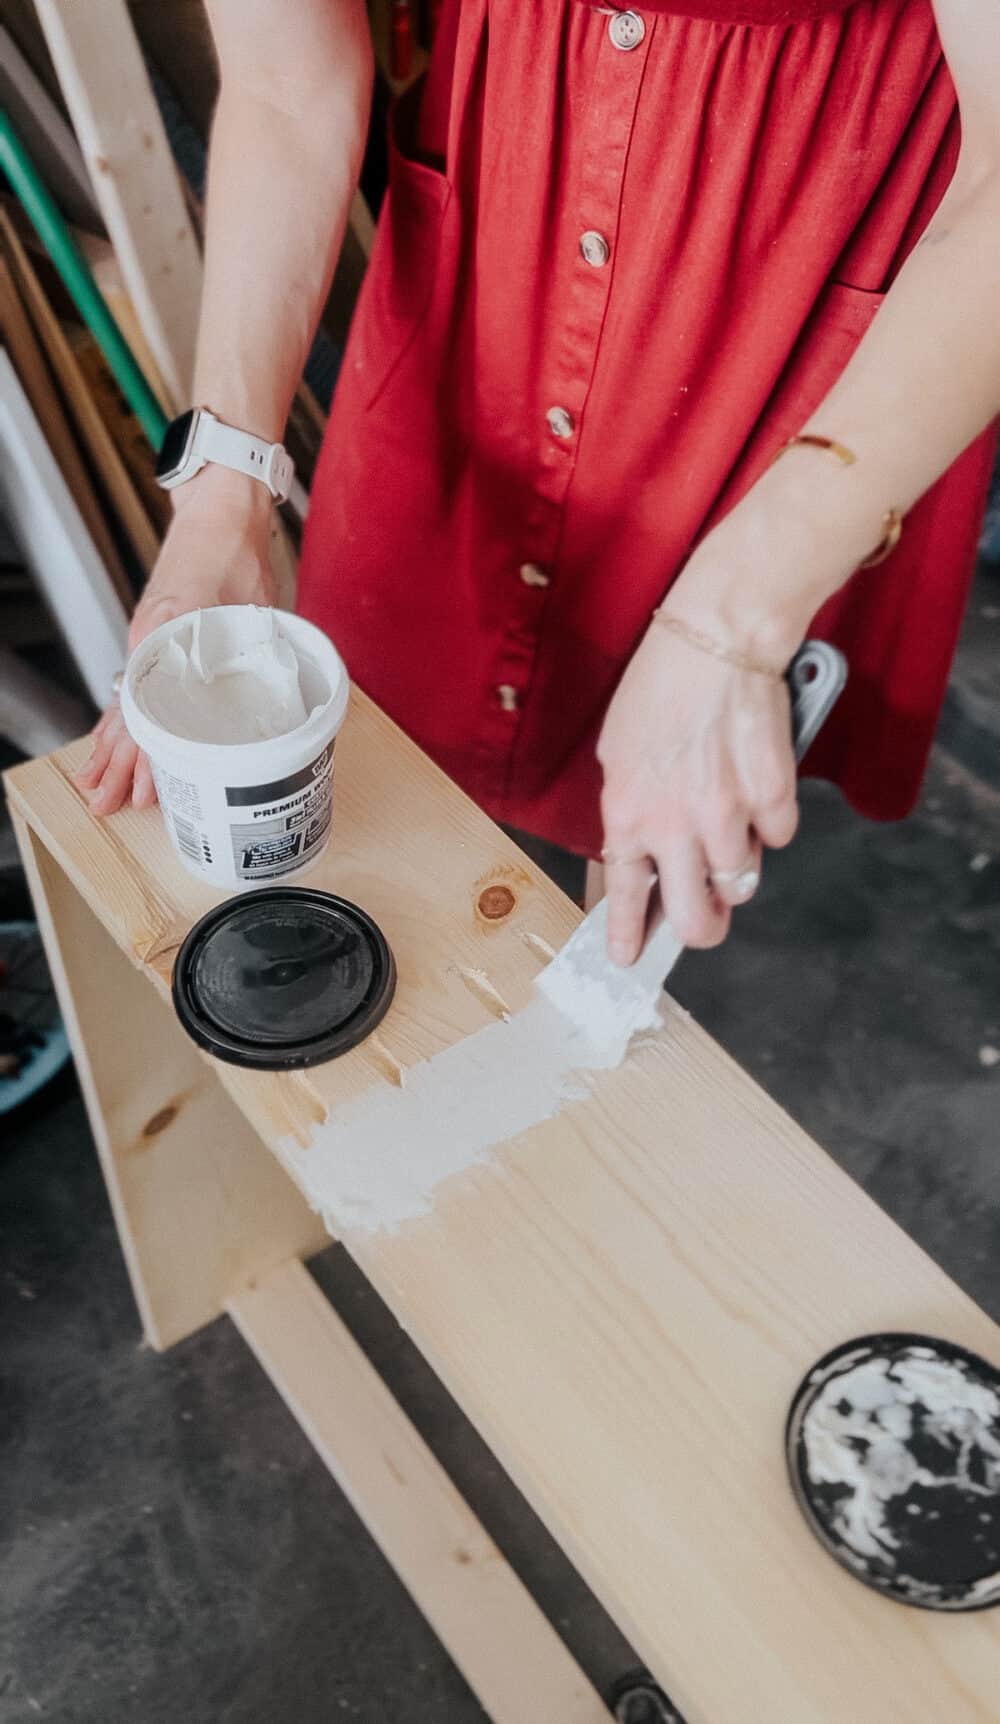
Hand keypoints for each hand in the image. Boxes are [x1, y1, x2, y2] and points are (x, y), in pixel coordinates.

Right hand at [75, 474, 275, 815]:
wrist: (223, 507)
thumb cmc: (239, 549)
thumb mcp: (253, 608)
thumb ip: (252, 655)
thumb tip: (268, 706)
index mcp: (167, 636)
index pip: (147, 712)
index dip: (144, 757)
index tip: (142, 791)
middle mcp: (149, 640)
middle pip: (127, 715)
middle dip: (117, 764)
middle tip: (106, 805)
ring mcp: (148, 638)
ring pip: (125, 704)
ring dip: (113, 748)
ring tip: (100, 787)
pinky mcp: (156, 636)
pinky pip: (135, 686)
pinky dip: (124, 718)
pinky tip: (118, 742)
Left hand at [596, 620, 798, 963]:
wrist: (716, 640)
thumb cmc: (660, 687)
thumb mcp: (617, 752)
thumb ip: (628, 811)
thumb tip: (638, 858)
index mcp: (627, 815)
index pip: (625, 894)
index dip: (628, 934)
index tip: (628, 959)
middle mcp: (675, 826)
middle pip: (697, 918)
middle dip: (701, 928)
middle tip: (705, 915)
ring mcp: (728, 815)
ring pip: (741, 882)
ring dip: (736, 865)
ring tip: (730, 824)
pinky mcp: (772, 797)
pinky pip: (778, 837)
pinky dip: (770, 823)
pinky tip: (755, 786)